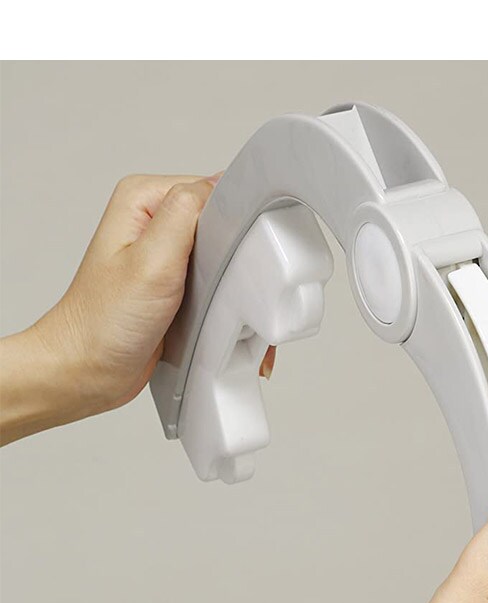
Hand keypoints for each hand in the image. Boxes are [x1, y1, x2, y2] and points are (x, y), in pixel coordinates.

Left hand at [1, 174, 275, 443]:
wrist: (88, 371)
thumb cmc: (104, 323)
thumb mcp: (149, 260)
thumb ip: (184, 214)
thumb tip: (221, 186)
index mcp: (144, 199)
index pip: (212, 191)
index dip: (233, 222)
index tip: (236, 257)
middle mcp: (156, 221)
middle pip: (224, 223)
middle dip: (239, 257)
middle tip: (235, 289)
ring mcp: (168, 254)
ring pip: (226, 256)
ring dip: (237, 285)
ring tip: (232, 311)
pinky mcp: (178, 285)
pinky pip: (219, 283)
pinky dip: (229, 304)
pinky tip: (229, 323)